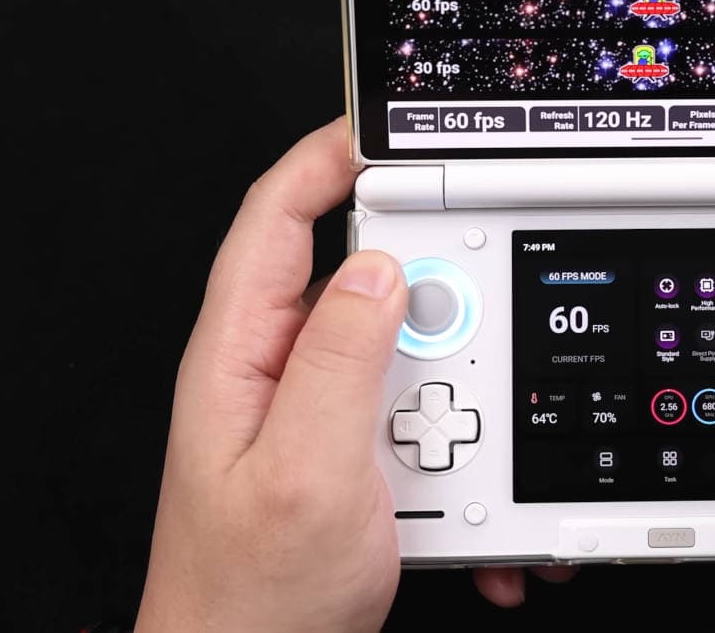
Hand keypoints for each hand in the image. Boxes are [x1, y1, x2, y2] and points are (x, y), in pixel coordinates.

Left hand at [135, 120, 568, 631]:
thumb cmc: (248, 601)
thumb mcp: (305, 472)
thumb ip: (340, 361)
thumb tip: (376, 268)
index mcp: (240, 357)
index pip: (272, 219)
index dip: (323, 158)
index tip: (384, 128)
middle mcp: (276, 374)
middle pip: (360, 279)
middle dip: (430, 294)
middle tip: (469, 317)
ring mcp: (317, 415)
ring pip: (405, 352)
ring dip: (457, 390)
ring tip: (469, 438)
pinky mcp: (355, 456)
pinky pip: (421, 422)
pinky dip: (462, 455)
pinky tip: (474, 505)